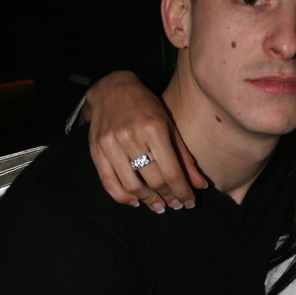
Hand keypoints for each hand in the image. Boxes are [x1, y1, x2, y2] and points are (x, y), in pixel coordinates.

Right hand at [85, 72, 204, 211]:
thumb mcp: (169, 126)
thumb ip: (184, 157)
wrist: (112, 89)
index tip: (189, 202)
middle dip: (168, 197)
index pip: (171, 171)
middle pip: (153, 181)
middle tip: (175, 204)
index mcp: (153, 128)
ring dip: (147, 201)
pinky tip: (135, 201)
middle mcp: (131, 137)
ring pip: (132, 186)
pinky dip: (123, 197)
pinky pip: (109, 183)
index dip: (182, 192)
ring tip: (158, 205)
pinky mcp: (96, 150)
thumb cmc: (146, 106)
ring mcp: (111, 144)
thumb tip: (199, 185)